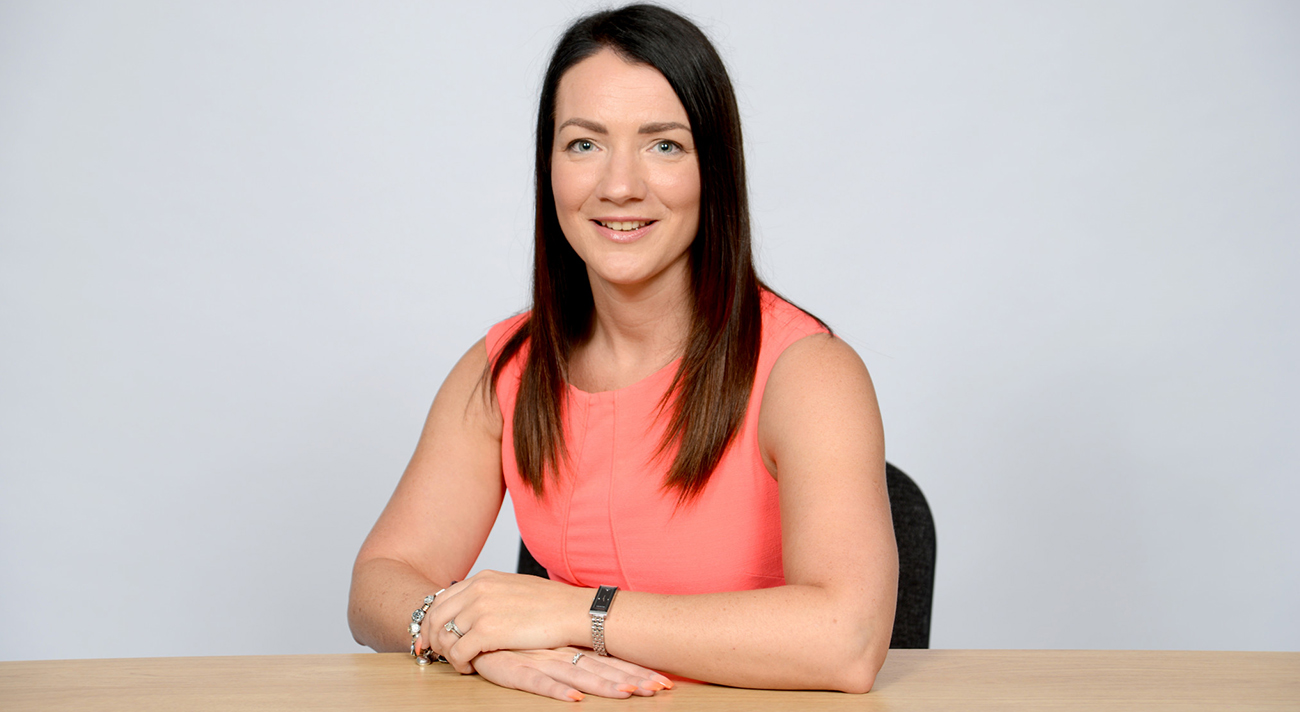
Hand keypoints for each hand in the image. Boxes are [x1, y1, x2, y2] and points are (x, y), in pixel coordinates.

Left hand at [427, 570, 588, 671]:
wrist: (571, 611)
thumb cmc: (550, 604)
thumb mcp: (512, 587)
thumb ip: (489, 594)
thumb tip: (474, 607)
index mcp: (482, 579)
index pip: (441, 599)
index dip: (430, 620)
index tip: (429, 636)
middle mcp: (477, 591)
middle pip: (435, 617)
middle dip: (431, 639)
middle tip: (435, 654)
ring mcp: (480, 610)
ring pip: (444, 636)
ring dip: (447, 653)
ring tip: (460, 661)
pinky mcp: (487, 632)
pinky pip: (457, 652)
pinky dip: (459, 664)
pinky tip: (470, 667)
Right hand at [471, 647, 672, 701]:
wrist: (471, 620)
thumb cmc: (510, 635)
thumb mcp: (545, 643)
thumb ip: (569, 651)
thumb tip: (599, 659)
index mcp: (569, 647)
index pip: (609, 660)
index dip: (636, 670)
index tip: (665, 681)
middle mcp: (560, 652)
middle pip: (603, 668)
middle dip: (633, 678)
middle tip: (661, 687)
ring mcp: (539, 660)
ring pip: (578, 675)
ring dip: (605, 685)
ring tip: (631, 693)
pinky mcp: (514, 670)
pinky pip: (538, 683)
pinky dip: (557, 691)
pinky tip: (574, 699)